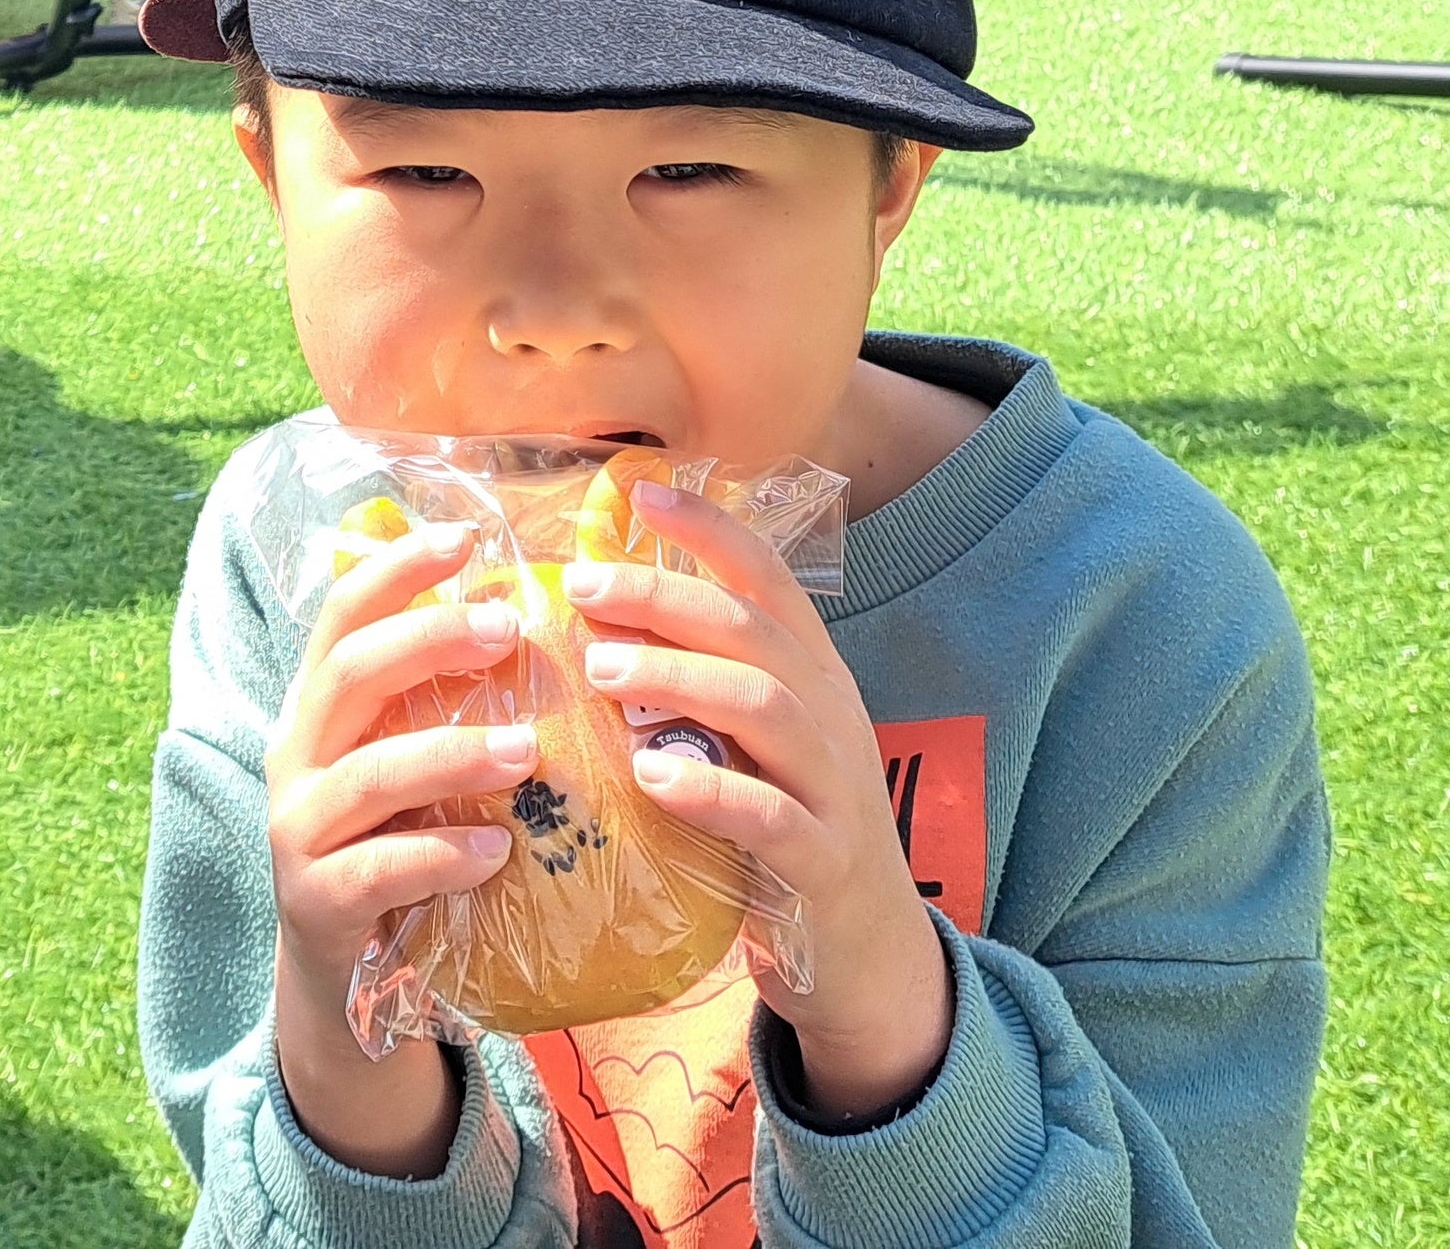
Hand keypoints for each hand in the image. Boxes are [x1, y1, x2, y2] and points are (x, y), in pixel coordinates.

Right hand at [261, 521, 534, 1179]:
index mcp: (319, 709)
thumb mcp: (410, 765)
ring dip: (450, 755)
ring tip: (527, 750)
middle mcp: (297, 757)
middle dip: (428, 642)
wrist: (345, 978)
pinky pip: (376, 872)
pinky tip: (498, 853)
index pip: (342, 616)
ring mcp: (298, 831)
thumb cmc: (398, 846)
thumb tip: (544, 621)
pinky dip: (439, 857)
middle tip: (510, 630)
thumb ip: (446, 705)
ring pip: (367, 775)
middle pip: (349, 675)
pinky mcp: (317, 904)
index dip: (396, 570)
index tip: (465, 537)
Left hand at [564, 485, 950, 1120]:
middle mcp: (831, 715)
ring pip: (765, 707)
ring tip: (602, 670)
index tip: (639, 494)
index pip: (769, 579)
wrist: (867, 954)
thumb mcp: (753, 746)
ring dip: (677, 679)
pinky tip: (649, 776)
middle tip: (581, 589)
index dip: (710, 529)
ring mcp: (835, 788)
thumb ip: (698, 685)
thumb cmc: (784, 828)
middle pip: (753, 632)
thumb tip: (594, 622)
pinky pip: (771, 818)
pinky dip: (710, 791)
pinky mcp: (824, 864)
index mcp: (812, 675)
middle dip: (665, 598)